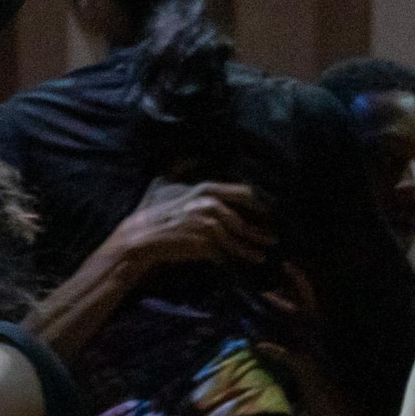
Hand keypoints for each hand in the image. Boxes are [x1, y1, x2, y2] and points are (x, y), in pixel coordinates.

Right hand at [114, 179, 271, 274]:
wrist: (141, 238)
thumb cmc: (153, 212)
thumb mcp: (164, 183)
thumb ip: (178, 168)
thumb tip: (186, 155)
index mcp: (207, 188)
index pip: (244, 192)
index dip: (260, 202)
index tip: (270, 211)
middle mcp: (211, 204)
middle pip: (245, 215)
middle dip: (262, 226)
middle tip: (274, 235)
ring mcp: (209, 224)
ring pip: (239, 235)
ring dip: (254, 245)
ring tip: (264, 253)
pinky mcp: (207, 244)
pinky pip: (229, 251)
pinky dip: (241, 256)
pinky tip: (252, 259)